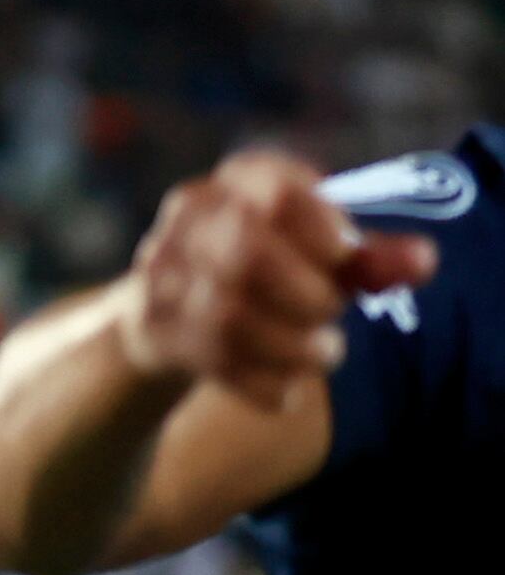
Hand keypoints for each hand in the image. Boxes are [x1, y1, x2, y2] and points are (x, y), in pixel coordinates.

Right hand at [122, 148, 438, 411]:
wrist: (160, 315)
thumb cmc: (261, 273)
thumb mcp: (313, 252)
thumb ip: (368, 257)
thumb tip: (423, 262)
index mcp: (236, 184)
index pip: (278, 193)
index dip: (322, 228)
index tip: (345, 257)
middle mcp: (189, 221)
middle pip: (248, 253)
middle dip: (308, 295)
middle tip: (332, 314)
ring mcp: (161, 276)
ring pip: (228, 315)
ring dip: (291, 346)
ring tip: (324, 355)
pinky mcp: (150, 330)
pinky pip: (212, 360)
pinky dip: (263, 382)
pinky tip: (288, 390)